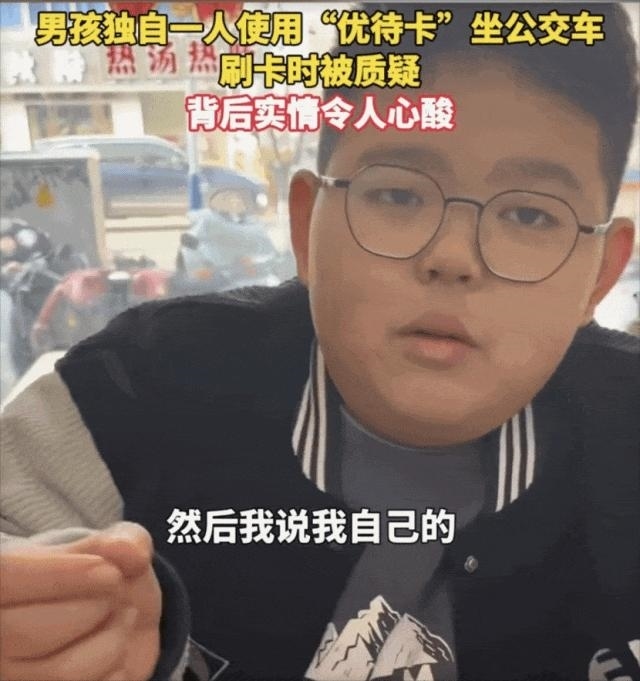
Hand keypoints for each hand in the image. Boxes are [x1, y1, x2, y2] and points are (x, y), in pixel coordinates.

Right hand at [0, 522, 161, 680]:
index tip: (109, 572)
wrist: (108, 626)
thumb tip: (128, 551)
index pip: (5, 579)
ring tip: (124, 616)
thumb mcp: (113, 548)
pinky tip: (116, 649)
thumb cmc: (101, 581)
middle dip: (93, 608)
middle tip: (118, 590)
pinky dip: (115, 670)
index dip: (58, 576)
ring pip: (60, 673)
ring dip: (113, 639)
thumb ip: (122, 541)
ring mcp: (11, 677)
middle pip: (27, 633)